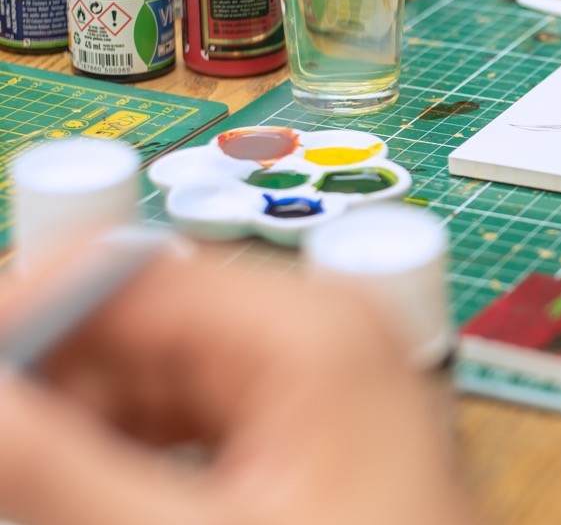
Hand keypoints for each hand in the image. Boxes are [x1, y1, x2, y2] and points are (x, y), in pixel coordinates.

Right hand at [0, 245, 469, 524]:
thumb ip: (64, 469)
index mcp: (310, 327)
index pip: (125, 272)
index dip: (23, 315)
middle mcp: (317, 338)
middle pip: (132, 333)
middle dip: (52, 398)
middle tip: (14, 460)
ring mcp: (314, 392)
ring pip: (151, 393)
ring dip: (83, 446)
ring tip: (51, 492)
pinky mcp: (309, 445)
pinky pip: (190, 436)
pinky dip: (131, 473)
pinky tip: (102, 502)